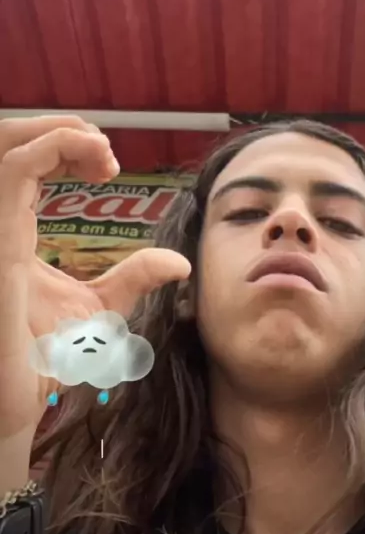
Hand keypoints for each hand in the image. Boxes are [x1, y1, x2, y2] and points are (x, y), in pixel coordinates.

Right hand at [0, 116, 190, 438]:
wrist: (16, 405)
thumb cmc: (45, 361)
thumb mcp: (101, 311)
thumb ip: (134, 279)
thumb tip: (179, 263)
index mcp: (11, 229)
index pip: (23, 158)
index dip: (66, 144)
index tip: (110, 168)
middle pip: (7, 137)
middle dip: (61, 128)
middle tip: (105, 154)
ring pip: (6, 140)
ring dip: (59, 130)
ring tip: (101, 152)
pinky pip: (15, 168)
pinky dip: (58, 146)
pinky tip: (96, 165)